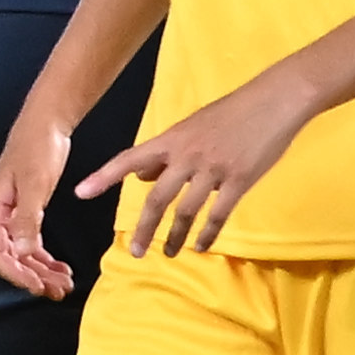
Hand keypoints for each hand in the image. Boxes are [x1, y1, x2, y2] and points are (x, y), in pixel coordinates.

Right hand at [0, 106, 82, 298]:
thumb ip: (27, 219)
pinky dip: (46, 258)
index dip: (15, 274)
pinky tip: (62, 268)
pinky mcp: (28, 211)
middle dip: (32, 277)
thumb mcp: (35, 183)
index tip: (37, 287)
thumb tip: (20, 252)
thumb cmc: (37, 148)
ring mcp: (13, 215)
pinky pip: (32, 243)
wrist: (46, 123)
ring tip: (64, 285)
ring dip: (41, 271)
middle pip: (10, 258)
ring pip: (23, 254)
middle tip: (58, 292)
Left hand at [82, 73, 310, 257]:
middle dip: (144, 228)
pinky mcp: (239, 179)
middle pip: (157, 198)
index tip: (80, 193)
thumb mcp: (191, 127)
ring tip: (169, 253)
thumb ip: (165, 153)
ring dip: (175, 236)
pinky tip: (201, 247)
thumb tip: (140, 176)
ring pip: (186, 211)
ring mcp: (213, 168)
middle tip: (136, 252)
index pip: (129, 159)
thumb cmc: (232, 112)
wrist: (274, 100)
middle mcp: (187, 155)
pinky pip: (218, 214)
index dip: (104, 177)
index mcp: (172, 139)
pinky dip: (208, 234)